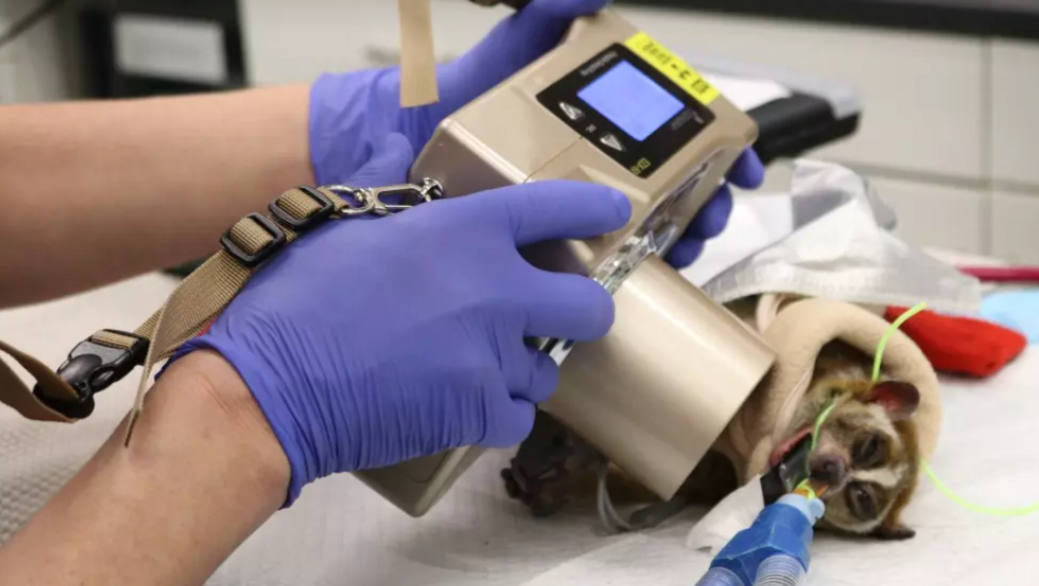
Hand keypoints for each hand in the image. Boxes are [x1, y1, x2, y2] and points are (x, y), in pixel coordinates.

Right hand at [173, 133, 630, 504]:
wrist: (268, 385)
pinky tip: (468, 404)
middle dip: (582, 310)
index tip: (616, 213)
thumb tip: (395, 148)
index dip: (596, 209)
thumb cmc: (296, 300)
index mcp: (463, 233)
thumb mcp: (337, 222)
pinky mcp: (478, 411)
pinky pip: (519, 418)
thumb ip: (382, 184)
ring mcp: (491, 356)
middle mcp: (494, 291)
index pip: (556, 208)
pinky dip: (500, 415)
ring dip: (523, 369)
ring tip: (480, 366)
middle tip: (558, 315)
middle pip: (589, 305)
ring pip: (547, 370)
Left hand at [308, 0, 761, 267]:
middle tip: (711, 214)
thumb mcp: (514, 43)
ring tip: (686, 245)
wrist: (406, 139)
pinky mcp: (550, 239)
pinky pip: (604, 257)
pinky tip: (647, 271)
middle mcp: (603, 161)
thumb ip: (550, 14)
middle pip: (679, 184)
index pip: (683, 132)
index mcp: (607, 118)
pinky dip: (634, 265)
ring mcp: (579, 202)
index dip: (722, 149)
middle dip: (708, 200)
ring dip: (682, 237)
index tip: (742, 165)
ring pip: (652, 225)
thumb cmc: (462, 90)